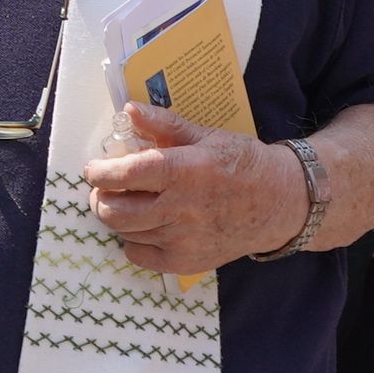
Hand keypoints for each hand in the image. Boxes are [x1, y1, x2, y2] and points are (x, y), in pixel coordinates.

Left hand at [87, 103, 306, 274]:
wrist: (280, 202)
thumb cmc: (242, 163)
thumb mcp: (205, 135)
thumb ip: (163, 125)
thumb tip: (128, 110)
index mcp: (183, 171)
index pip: (124, 175)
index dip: (99, 172)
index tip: (93, 168)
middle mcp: (180, 209)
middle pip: (114, 211)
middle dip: (99, 196)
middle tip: (104, 187)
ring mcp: (183, 240)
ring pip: (124, 232)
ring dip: (116, 216)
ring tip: (125, 202)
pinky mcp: (187, 262)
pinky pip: (139, 256)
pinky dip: (133, 242)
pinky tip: (145, 226)